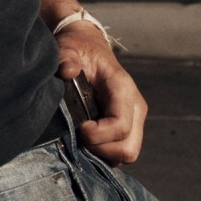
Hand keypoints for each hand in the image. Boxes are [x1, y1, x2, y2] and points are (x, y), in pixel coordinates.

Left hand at [55, 22, 147, 164]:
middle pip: (128, 149)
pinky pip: (119, 151)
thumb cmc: (80, 48)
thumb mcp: (70, 47)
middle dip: (100, 150)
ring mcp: (133, 120)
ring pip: (126, 154)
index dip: (98, 135)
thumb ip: (66, 57)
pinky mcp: (127, 127)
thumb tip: (66, 71)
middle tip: (79, 137)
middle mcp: (134, 108)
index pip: (121, 126)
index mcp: (123, 89)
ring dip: (101, 153)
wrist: (89, 47)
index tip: (79, 126)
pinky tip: (85, 139)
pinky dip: (102, 152)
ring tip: (80, 137)